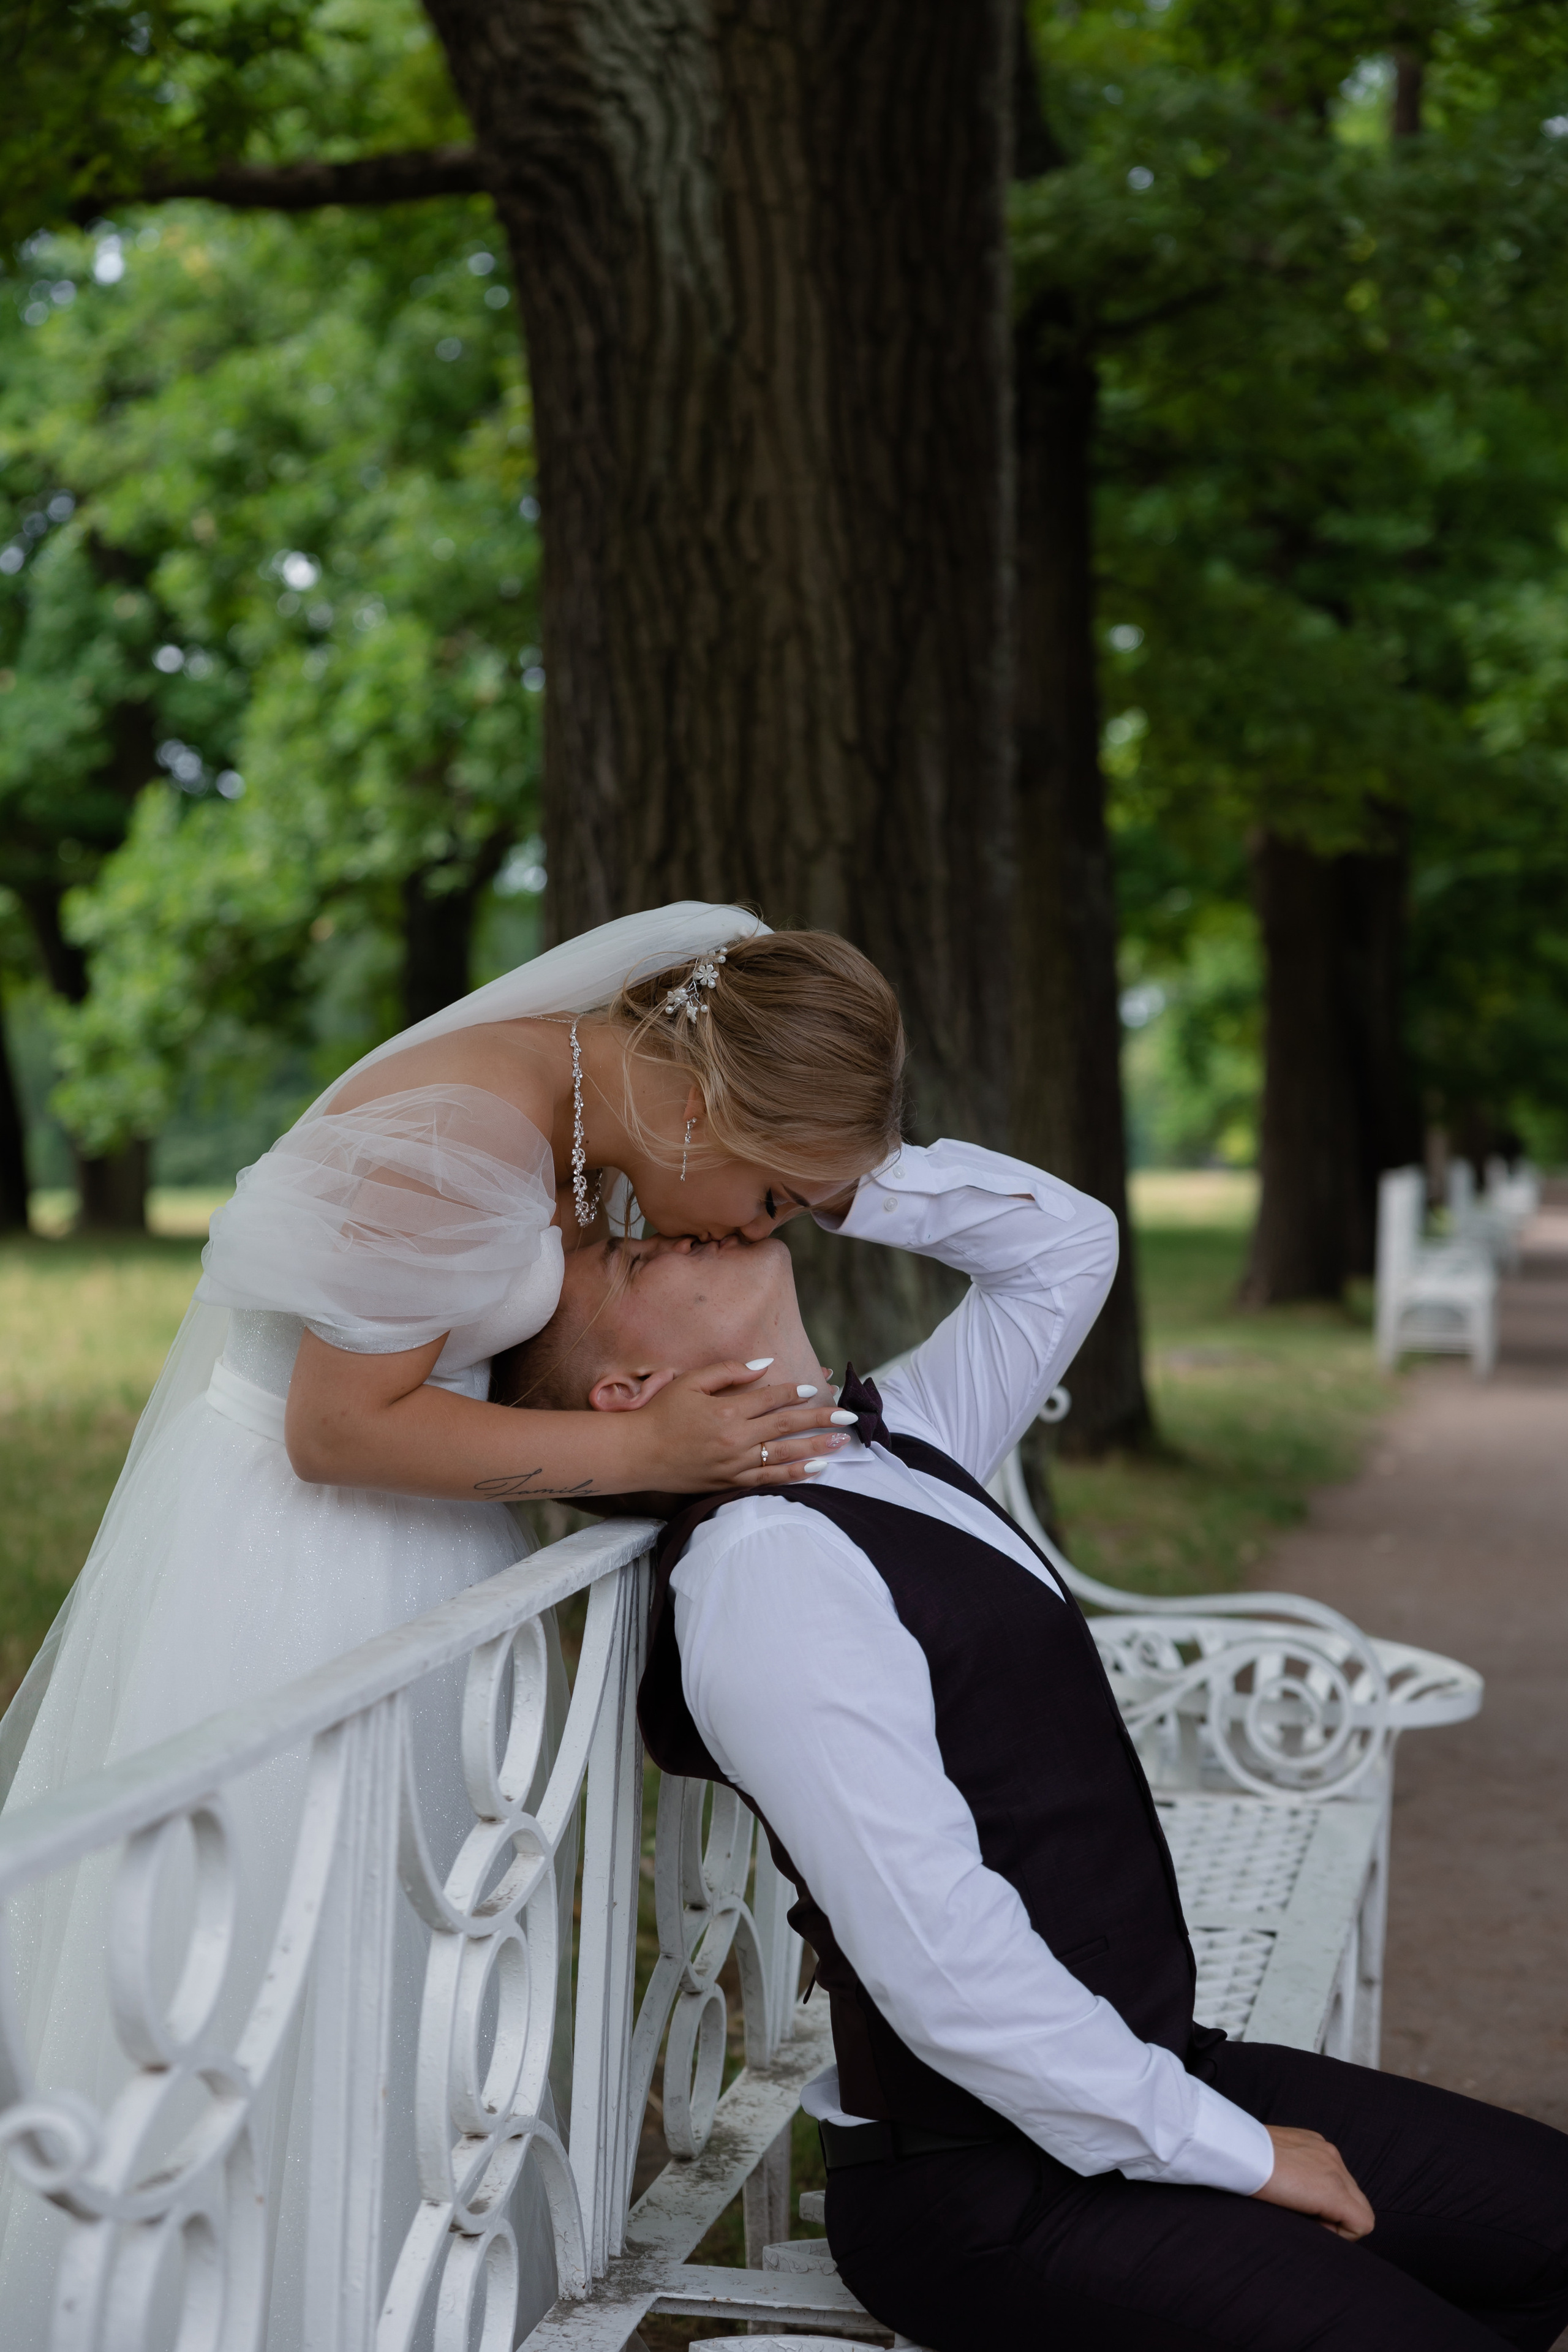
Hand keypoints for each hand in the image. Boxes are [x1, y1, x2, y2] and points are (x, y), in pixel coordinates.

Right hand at [633, 1362, 851, 1491]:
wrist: (637, 1454)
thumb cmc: (661, 1413)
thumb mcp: (690, 1382)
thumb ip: (729, 1371)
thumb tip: (764, 1365)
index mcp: (726, 1411)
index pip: (770, 1399)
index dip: (794, 1392)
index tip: (815, 1388)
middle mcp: (734, 1439)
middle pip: (786, 1427)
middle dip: (820, 1419)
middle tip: (848, 1416)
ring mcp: (734, 1464)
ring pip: (784, 1456)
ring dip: (816, 1448)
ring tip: (842, 1442)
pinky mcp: (730, 1483)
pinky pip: (769, 1479)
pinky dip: (795, 1474)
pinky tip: (816, 1469)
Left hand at [1252, 2126, 1373, 2239]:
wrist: (1235, 2149)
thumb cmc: (1258, 2189)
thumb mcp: (1293, 2218)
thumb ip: (1320, 2222)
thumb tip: (1324, 2224)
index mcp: (1333, 2188)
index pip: (1364, 2222)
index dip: (1343, 2234)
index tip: (1316, 2229)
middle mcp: (1335, 2165)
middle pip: (1361, 2204)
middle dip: (1341, 2216)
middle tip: (1309, 2217)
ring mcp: (1325, 2148)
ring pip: (1349, 2183)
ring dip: (1334, 2196)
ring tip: (1301, 2197)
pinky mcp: (1313, 2137)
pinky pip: (1332, 2163)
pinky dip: (1324, 2176)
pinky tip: (1298, 2178)